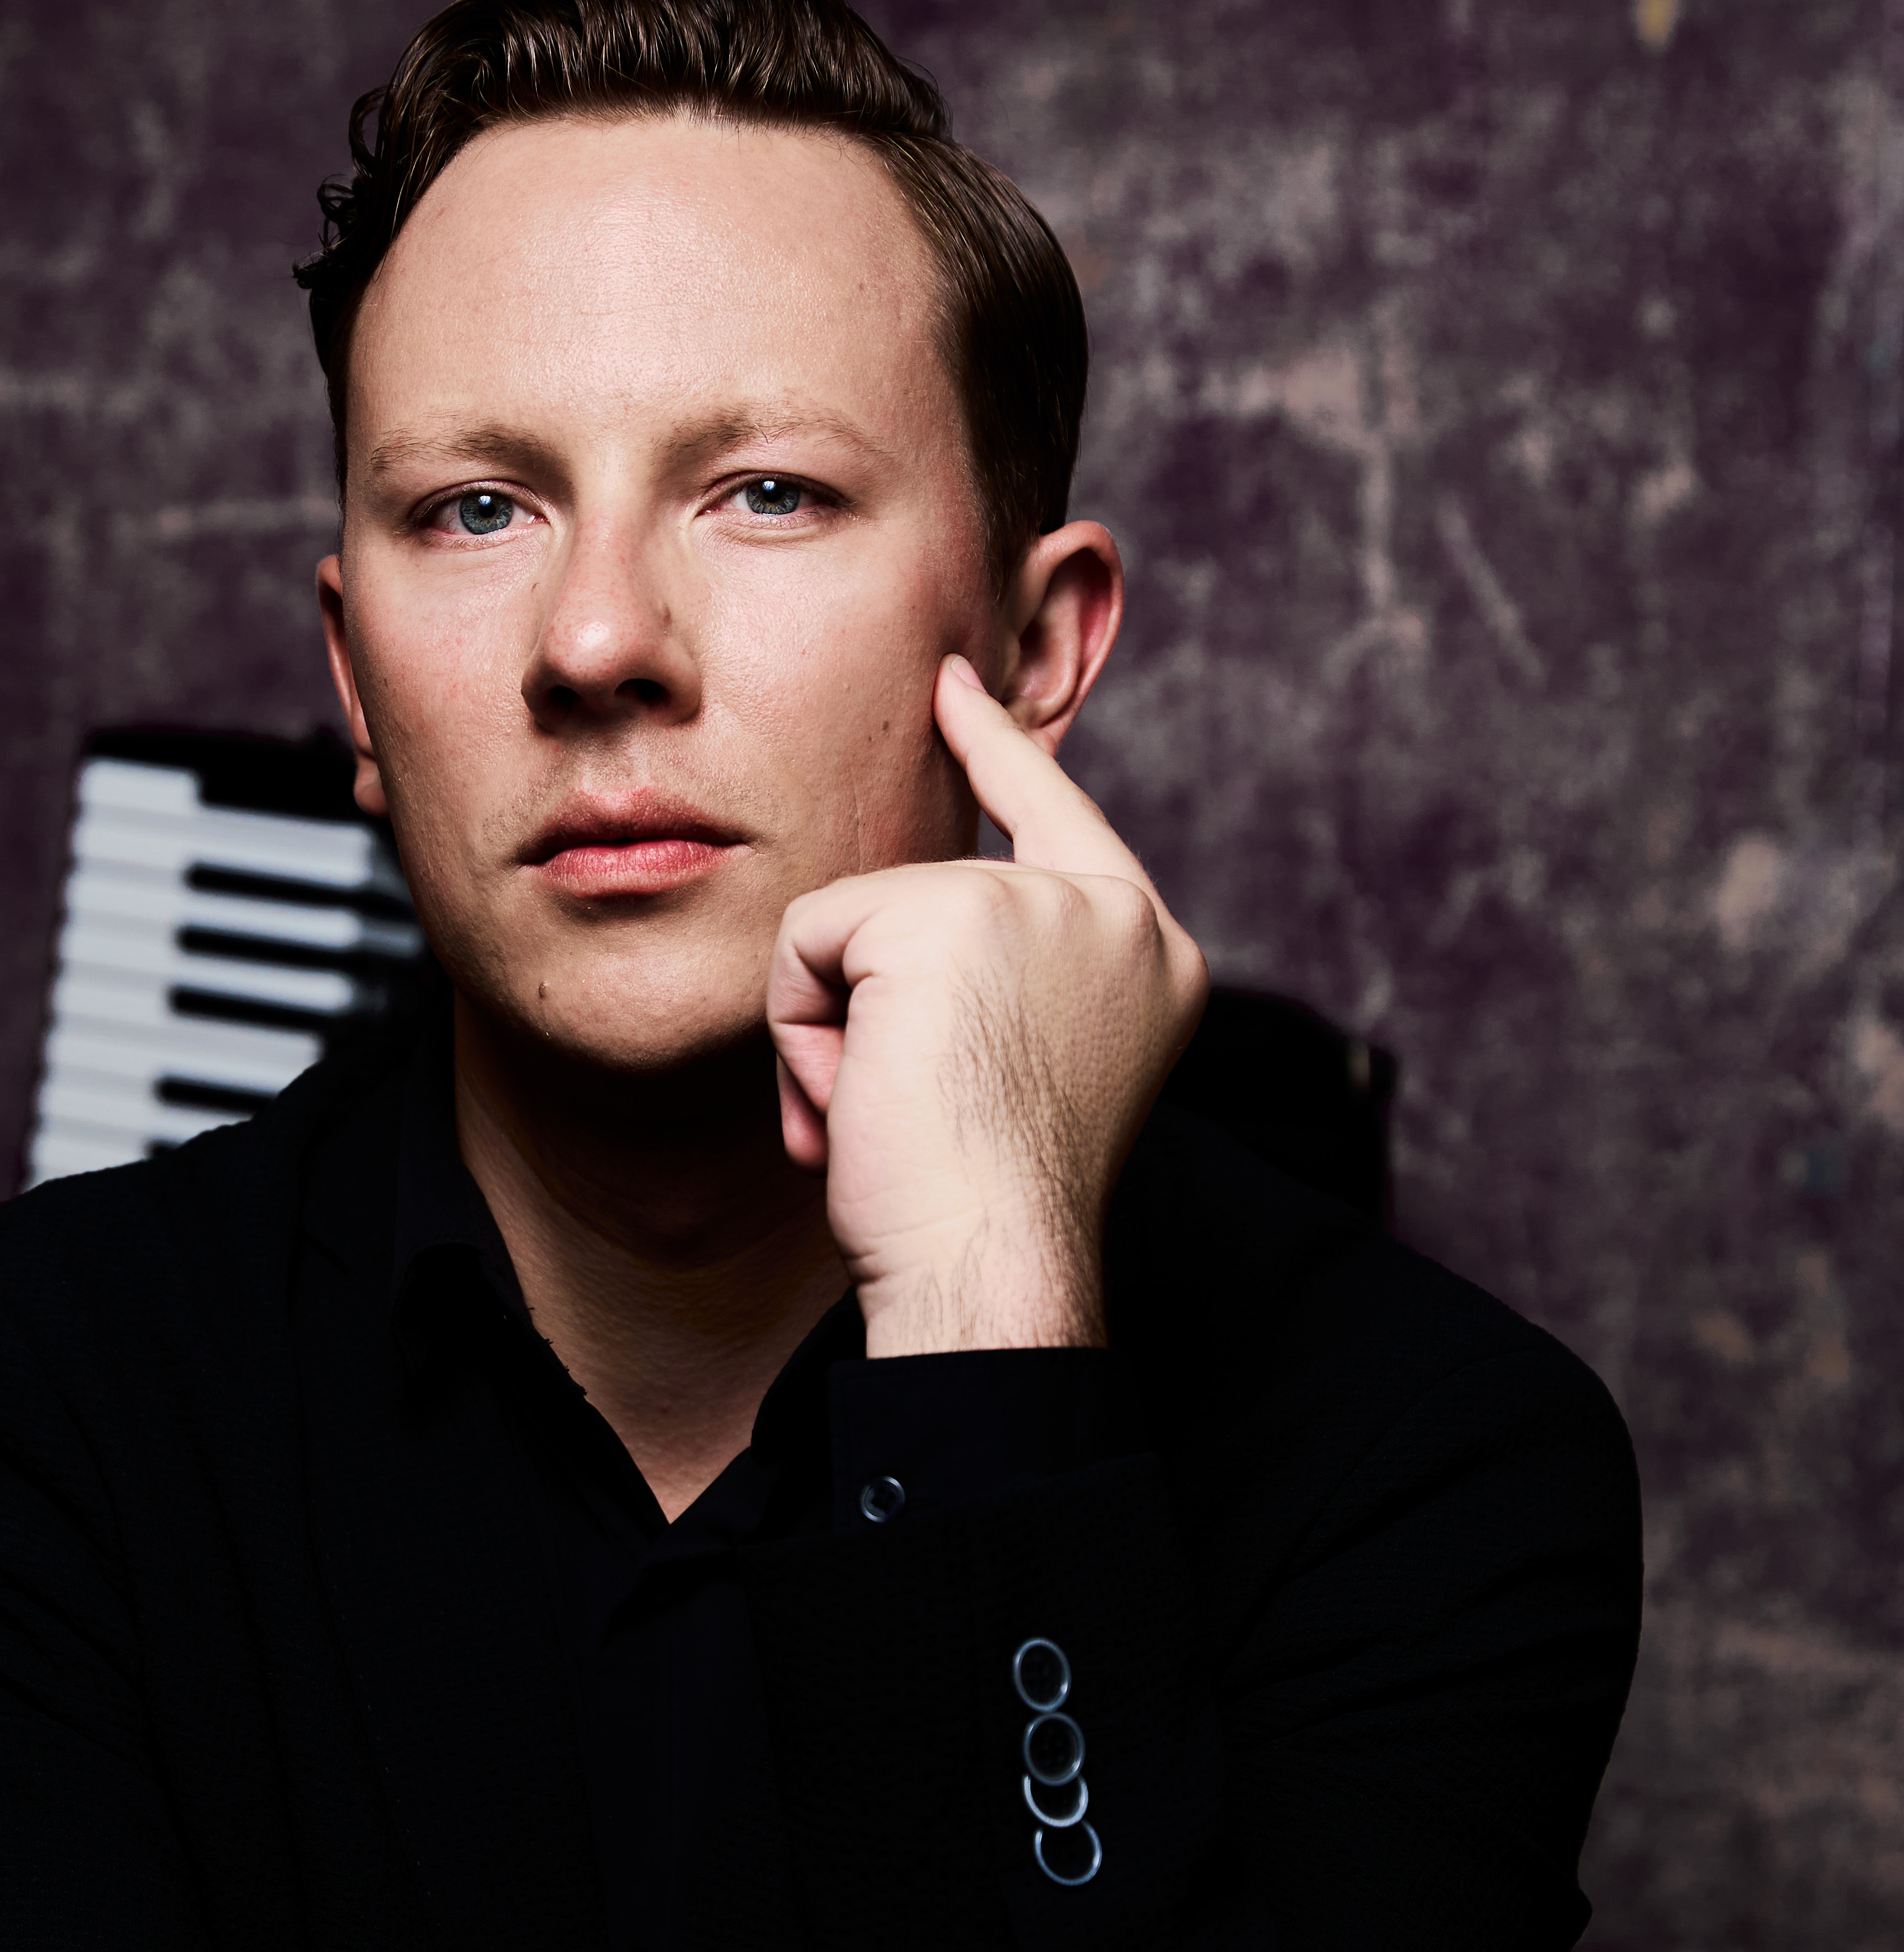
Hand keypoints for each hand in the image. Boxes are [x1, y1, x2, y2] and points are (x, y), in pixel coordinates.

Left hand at [766, 656, 1205, 1357]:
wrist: (990, 1267)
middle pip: (918, 896)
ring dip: (836, 1031)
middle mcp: (1115, 913)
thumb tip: (894, 939)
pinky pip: (810, 940)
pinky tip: (861, 1101)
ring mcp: (1040, 902)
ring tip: (888, 1117)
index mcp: (1148, 954)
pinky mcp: (949, 911)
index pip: (1059, 818)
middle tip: (902, 1117)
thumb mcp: (1017, 1069)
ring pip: (856, 925)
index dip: (998, 750)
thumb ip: (991, 983)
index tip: (954, 683)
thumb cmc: (988, 1212)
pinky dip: (803, 1031)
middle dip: (870, 1008)